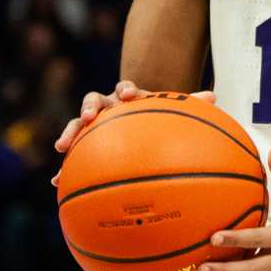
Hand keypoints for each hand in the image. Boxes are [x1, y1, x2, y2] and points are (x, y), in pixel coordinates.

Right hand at [50, 81, 214, 180]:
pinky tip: (57, 183)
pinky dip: (64, 168)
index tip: (129, 96)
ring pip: (76, 125)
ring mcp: (92, 124)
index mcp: (126, 97)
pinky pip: (72, 156)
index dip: (126, 90)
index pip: (125, 88)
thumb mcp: (167, 111)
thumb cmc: (153, 118)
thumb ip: (188, 105)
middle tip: (89, 116)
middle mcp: (106, 107)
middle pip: (93, 100)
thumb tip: (213, 97)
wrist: (133, 120)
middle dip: (89, 107)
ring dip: (69, 133)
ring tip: (61, 147)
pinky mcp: (83, 144)